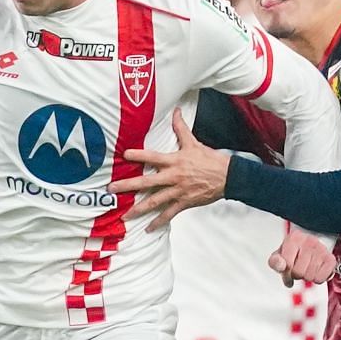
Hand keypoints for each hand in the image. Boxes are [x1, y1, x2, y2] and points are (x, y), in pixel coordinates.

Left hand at [111, 109, 230, 230]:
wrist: (228, 177)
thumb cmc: (210, 160)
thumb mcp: (194, 143)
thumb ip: (181, 128)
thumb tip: (176, 111)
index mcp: (174, 161)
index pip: (153, 157)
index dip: (139, 155)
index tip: (124, 154)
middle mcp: (174, 177)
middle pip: (147, 182)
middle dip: (128, 186)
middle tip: (112, 189)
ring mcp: (178, 191)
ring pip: (155, 201)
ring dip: (138, 209)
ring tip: (125, 215)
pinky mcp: (184, 202)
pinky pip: (169, 214)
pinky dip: (158, 222)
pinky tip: (148, 228)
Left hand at [268, 224, 334, 285]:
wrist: (309, 244)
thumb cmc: (293, 251)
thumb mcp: (279, 255)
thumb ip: (275, 262)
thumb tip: (281, 266)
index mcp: (293, 239)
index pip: (287, 265)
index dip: (286, 272)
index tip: (287, 270)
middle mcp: (309, 242)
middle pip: (299, 272)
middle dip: (296, 274)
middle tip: (298, 268)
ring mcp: (321, 250)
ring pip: (310, 277)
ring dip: (306, 276)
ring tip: (306, 268)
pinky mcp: (330, 259)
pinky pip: (320, 279)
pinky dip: (317, 279)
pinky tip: (315, 271)